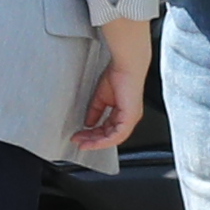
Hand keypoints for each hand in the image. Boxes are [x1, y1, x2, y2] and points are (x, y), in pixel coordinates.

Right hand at [75, 17, 153, 160]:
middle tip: (78, 141)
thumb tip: (89, 122)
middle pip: (110, 136)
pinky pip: (118, 135)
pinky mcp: (130, 117)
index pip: (108, 129)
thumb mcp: (102, 97)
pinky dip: (105, 140)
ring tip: (83, 142)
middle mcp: (129, 117)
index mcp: (124, 112)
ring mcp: (131, 118)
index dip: (93, 134)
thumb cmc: (118, 75)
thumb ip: (95, 111)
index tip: (80, 136)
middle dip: (92, 140)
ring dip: (96, 142)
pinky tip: (94, 140)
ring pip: (114, 138)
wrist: (127, 67)